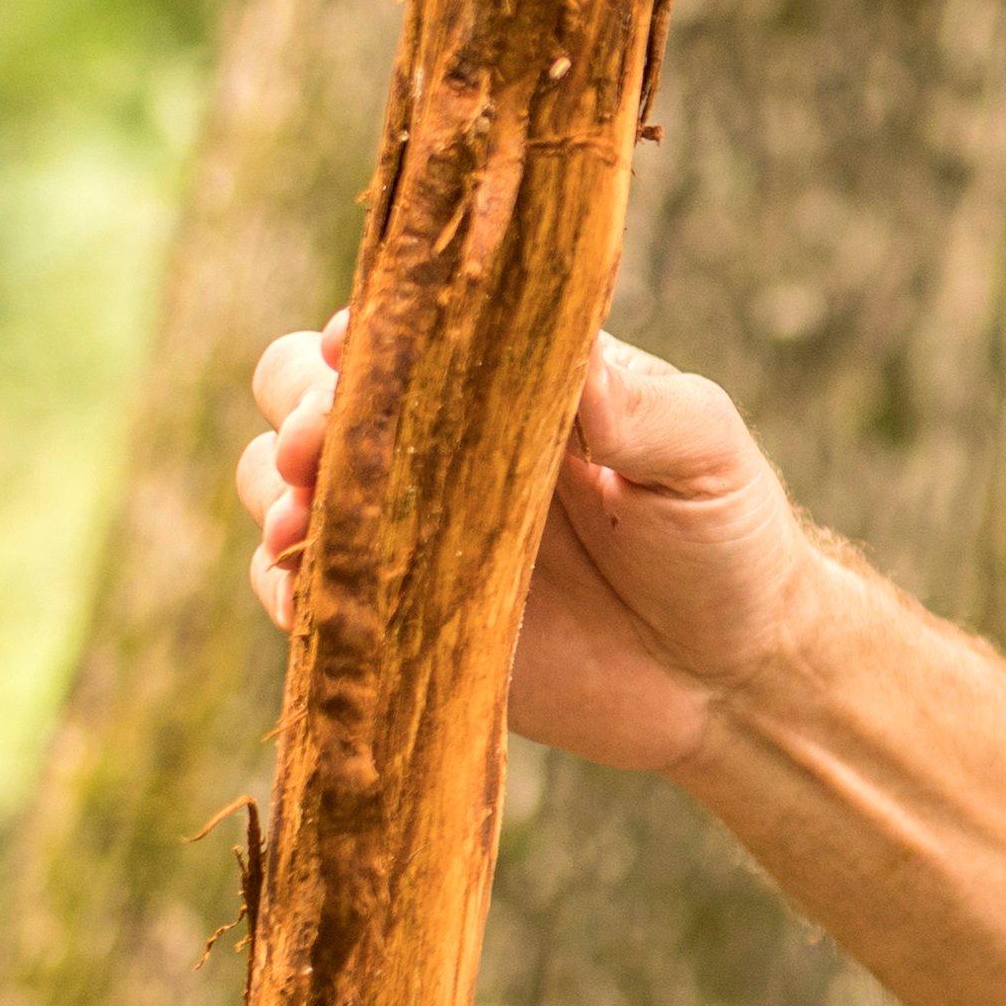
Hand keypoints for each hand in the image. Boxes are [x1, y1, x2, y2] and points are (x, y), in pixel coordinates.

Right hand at [237, 316, 832, 775]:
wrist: (730, 674)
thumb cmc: (724, 536)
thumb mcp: (702, 450)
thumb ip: (637, 405)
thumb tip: (569, 356)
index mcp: (496, 379)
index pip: (396, 331)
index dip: (363, 336)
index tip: (353, 351)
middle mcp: (432, 444)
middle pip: (301, 389)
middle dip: (300, 409)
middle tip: (319, 447)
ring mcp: (403, 532)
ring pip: (278, 484)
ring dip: (275, 492)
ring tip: (305, 519)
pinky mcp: (393, 620)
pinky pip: (299, 594)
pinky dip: (284, 586)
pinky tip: (309, 587)